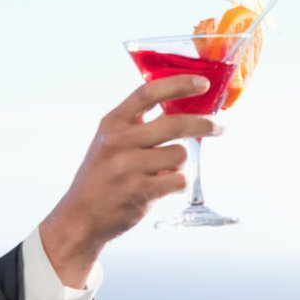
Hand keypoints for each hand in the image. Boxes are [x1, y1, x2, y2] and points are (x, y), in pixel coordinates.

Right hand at [40, 75, 219, 287]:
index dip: (179, 84)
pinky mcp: (140, 191)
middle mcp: (120, 141)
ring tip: (164, 171)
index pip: (149, 92)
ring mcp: (129, 166)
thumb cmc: (101, 176)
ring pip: (180, 154)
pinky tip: (162, 187)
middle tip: (219, 127)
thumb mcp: (109, 141)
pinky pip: (178, 180)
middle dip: (204, 124)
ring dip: (181, 163)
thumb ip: (138, 124)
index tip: (203, 82)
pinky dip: (177, 183)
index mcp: (113, 122)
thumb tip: (182, 109)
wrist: (80, 216)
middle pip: (175, 123)